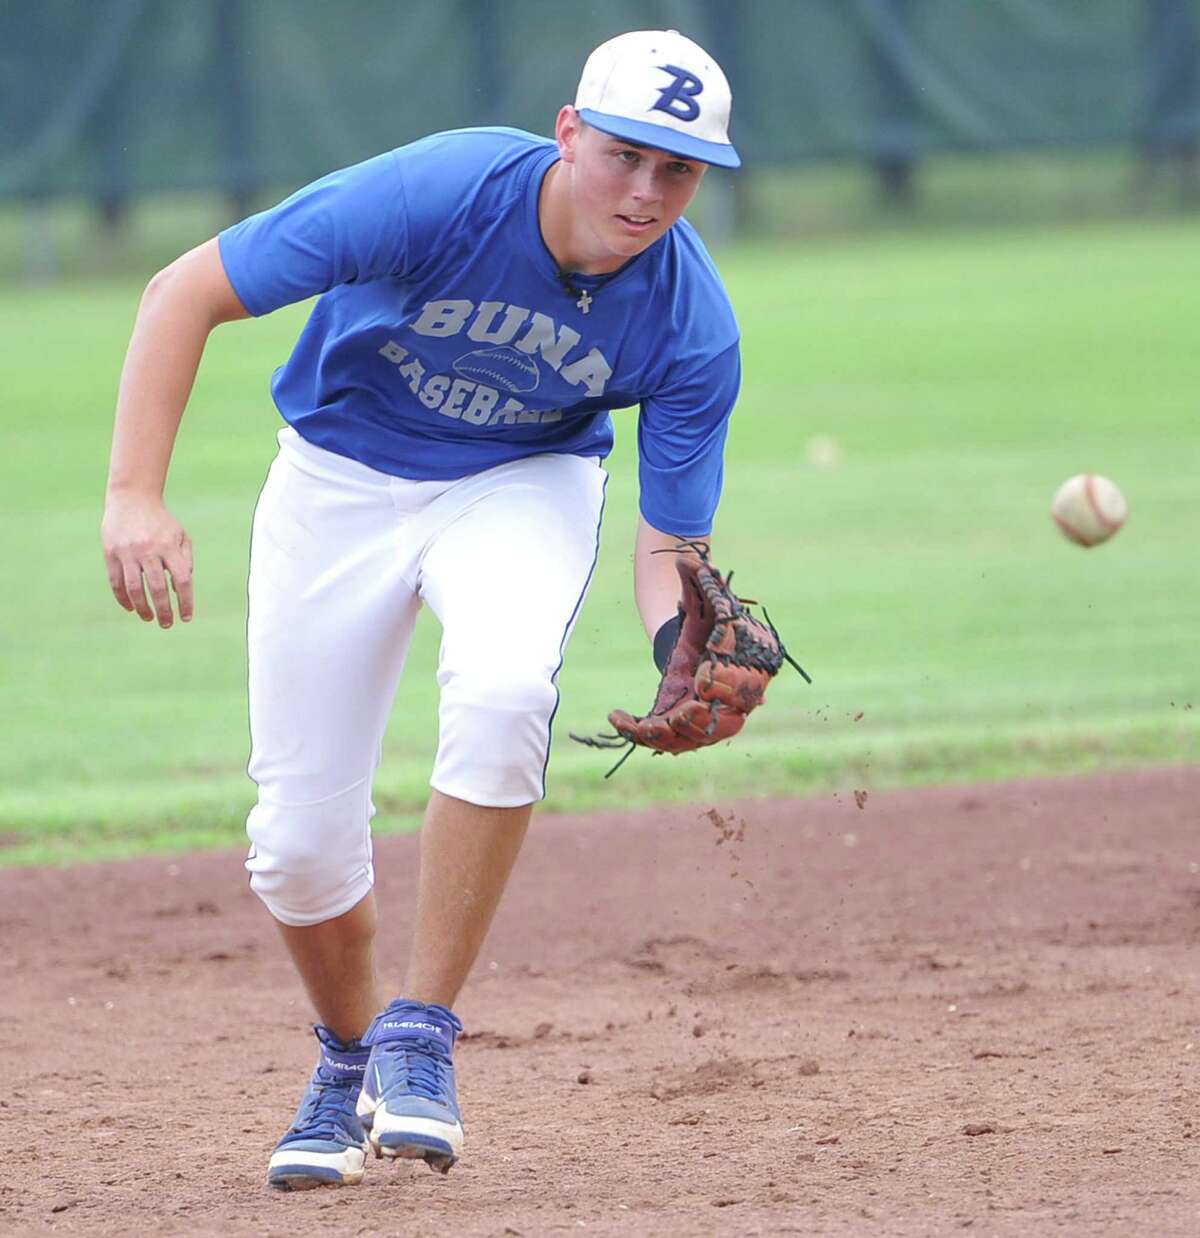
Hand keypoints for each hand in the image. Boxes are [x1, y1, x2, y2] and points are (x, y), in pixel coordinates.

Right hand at [101, 492, 193, 627]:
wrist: (132, 499)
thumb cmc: (161, 522)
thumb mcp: (181, 536)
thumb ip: (185, 561)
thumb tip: (181, 590)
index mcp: (169, 546)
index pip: (182, 579)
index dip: (185, 601)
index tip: (186, 617)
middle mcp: (148, 550)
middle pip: (157, 588)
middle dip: (163, 610)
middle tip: (167, 624)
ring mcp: (127, 552)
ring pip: (134, 588)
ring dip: (142, 607)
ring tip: (149, 618)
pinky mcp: (110, 553)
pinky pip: (116, 582)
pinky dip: (123, 598)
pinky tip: (131, 608)